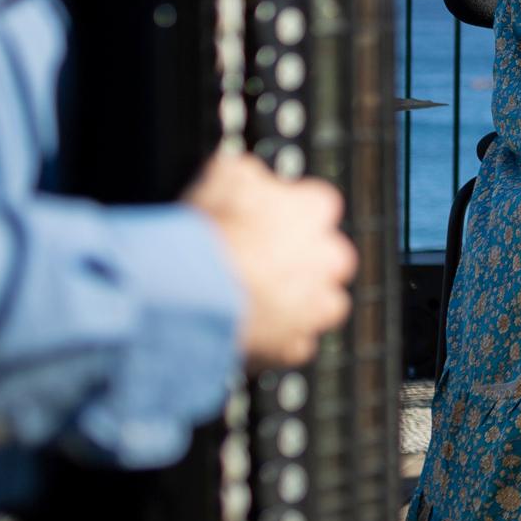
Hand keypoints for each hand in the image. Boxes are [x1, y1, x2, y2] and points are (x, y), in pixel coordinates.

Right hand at [185, 152, 355, 370]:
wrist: (191, 290)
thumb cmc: (209, 232)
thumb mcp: (223, 175)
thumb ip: (247, 174)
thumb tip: (248, 177)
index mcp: (315, 211)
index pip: (316, 205)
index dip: (286, 213)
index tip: (264, 219)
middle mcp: (328, 257)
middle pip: (328, 256)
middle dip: (301, 259)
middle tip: (261, 262)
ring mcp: (315, 305)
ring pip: (323, 303)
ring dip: (299, 302)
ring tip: (260, 301)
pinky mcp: (295, 345)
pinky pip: (294, 344)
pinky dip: (276, 341)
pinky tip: (250, 330)